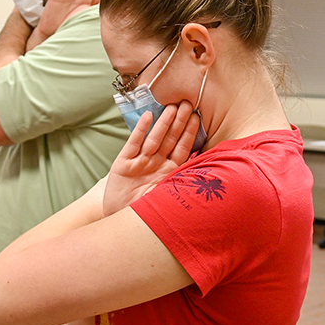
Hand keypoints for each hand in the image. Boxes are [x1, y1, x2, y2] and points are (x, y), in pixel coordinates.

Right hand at [103, 101, 199, 216]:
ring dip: (163, 123)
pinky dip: (141, 130)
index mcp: (169, 172)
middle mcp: (155, 164)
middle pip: (170, 139)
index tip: (197, 117)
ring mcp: (139, 163)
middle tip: (188, 104)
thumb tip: (204, 165)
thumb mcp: (167, 198)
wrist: (120, 220)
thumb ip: (182, 182)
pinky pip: (134, 143)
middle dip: (179, 122)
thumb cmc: (145, 212)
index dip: (189, 133)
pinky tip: (148, 116)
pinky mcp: (123, 164)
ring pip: (154, 139)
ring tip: (172, 107)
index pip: (182, 148)